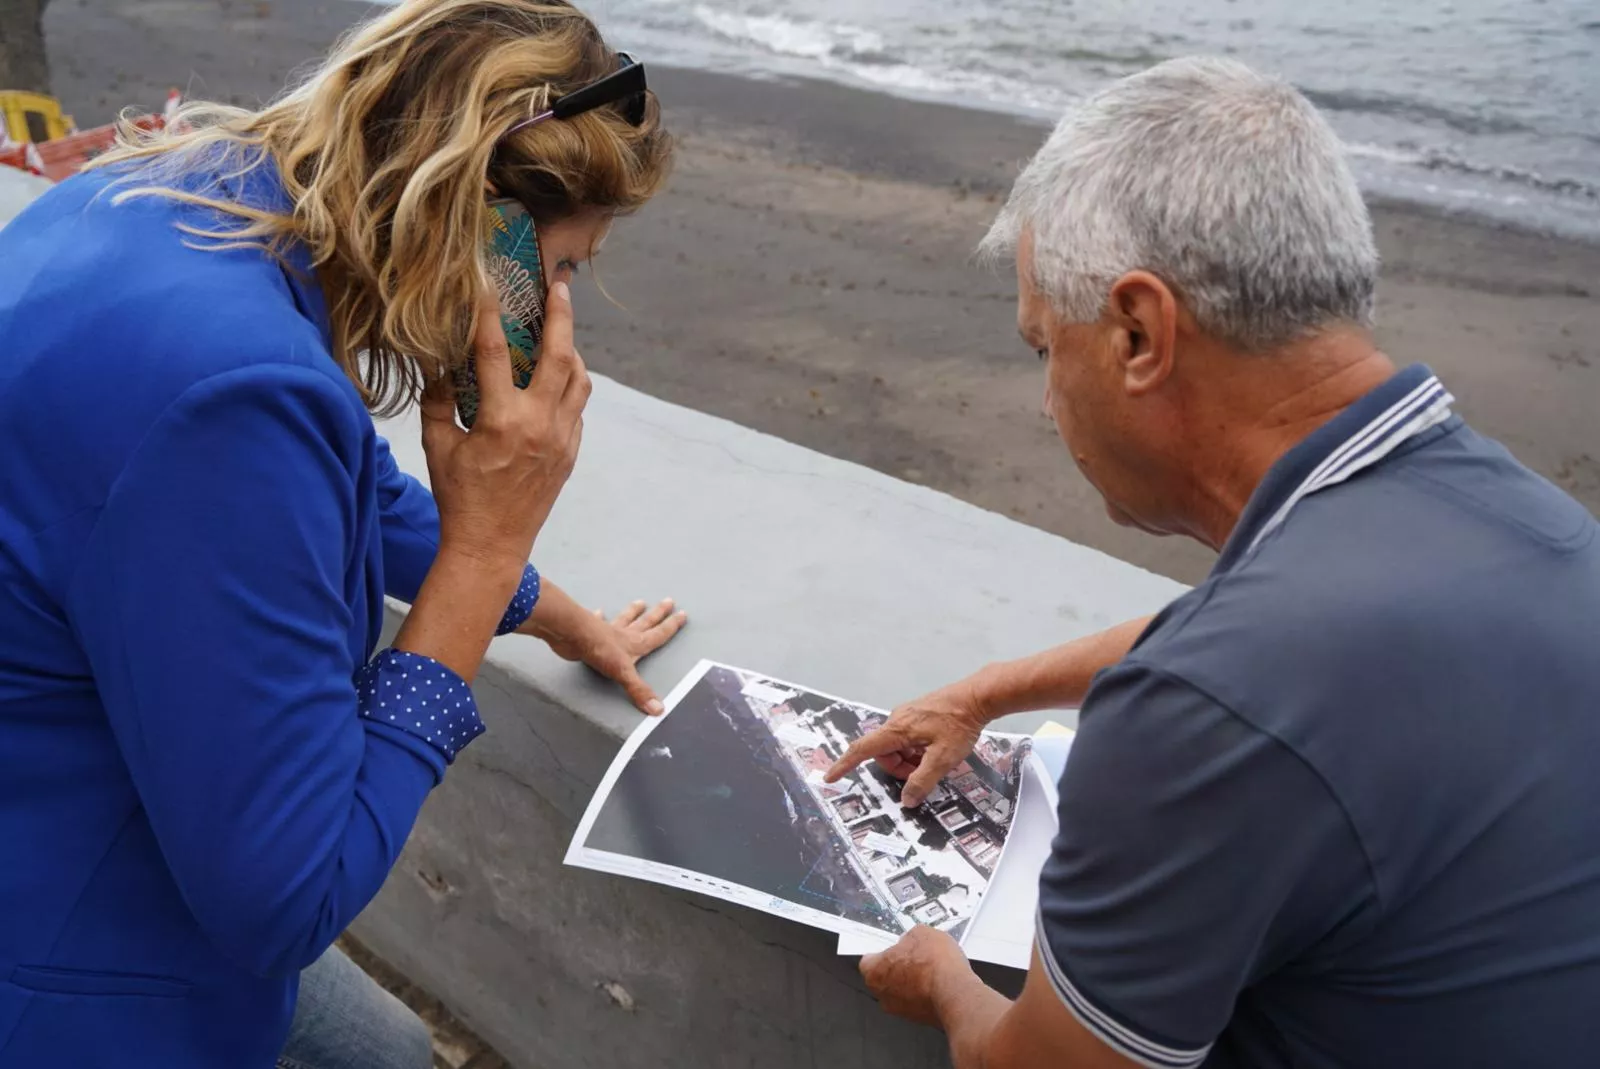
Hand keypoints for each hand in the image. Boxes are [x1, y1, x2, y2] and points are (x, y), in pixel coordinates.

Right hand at [421, 283, 588, 571]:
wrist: (492, 546)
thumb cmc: (458, 498)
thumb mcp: (438, 446)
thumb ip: (437, 401)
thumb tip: (436, 364)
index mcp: (502, 421)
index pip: (496, 354)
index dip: (490, 316)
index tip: (490, 286)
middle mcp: (539, 425)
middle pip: (560, 356)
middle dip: (561, 316)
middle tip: (560, 287)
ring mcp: (561, 439)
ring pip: (580, 381)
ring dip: (572, 352)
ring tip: (559, 334)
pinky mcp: (570, 453)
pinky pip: (578, 408)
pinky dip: (570, 387)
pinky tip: (555, 380)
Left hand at [545, 598, 687, 714]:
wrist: (572, 635)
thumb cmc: (599, 651)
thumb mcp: (623, 674)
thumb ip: (639, 691)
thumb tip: (658, 709)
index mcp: (635, 644)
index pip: (658, 635)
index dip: (671, 626)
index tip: (682, 614)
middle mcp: (625, 635)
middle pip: (646, 622)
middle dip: (659, 613)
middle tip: (668, 601)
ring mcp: (608, 631)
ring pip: (625, 619)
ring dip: (633, 612)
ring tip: (641, 602)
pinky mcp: (591, 631)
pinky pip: (599, 621)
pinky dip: (601, 617)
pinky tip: (600, 611)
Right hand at [824, 676, 989, 806]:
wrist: (977, 696)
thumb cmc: (959, 725)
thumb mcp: (943, 758)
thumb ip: (922, 781)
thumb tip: (906, 800)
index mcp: (897, 730)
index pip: (863, 749)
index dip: (845, 765)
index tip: (830, 777)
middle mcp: (897, 720)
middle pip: (883, 752)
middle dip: (898, 769)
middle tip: (922, 776)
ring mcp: (907, 716)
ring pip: (897, 747)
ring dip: (909, 760)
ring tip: (934, 762)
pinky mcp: (917, 715)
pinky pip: (907, 738)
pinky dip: (916, 750)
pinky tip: (935, 750)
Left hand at [860, 926, 976, 1026]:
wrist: (956, 993)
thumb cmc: (934, 964)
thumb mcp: (921, 933)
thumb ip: (909, 938)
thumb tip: (913, 940)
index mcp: (874, 973)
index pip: (868, 961)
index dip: (883, 953)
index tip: (894, 947)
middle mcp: (883, 996)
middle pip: (885, 978)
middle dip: (899, 968)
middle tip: (915, 956)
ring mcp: (901, 1011)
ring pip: (903, 992)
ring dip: (914, 982)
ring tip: (932, 968)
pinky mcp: (920, 1020)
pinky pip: (919, 1002)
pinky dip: (926, 994)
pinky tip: (940, 982)